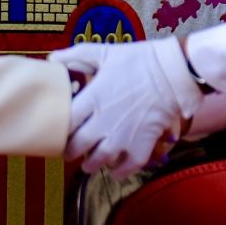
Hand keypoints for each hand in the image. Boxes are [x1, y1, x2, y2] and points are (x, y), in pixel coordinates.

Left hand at [50, 38, 202, 178]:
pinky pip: (128, 166)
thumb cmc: (139, 59)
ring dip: (91, 164)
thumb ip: (77, 55)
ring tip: (89, 165)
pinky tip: (116, 172)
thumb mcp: (105, 52)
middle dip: (71, 152)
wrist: (172, 72)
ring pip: (99, 160)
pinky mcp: (142, 144)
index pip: (66, 123)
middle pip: (78, 146)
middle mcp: (103, 122)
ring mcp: (122, 136)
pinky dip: (120, 172)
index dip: (60, 130)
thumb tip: (52, 58)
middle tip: (70, 153)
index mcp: (92, 99)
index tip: (60, 131)